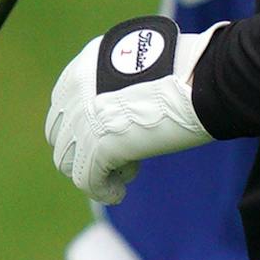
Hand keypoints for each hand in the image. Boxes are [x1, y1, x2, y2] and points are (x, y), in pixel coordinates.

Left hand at [45, 17, 220, 203]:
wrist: (199, 78)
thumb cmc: (187, 70)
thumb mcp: (140, 66)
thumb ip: (118, 86)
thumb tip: (116, 117)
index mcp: (84, 66)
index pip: (62, 106)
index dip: (81, 128)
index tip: (106, 136)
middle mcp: (75, 90)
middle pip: (60, 136)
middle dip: (84, 150)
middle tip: (119, 154)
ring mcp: (82, 119)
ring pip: (67, 161)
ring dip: (94, 170)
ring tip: (125, 170)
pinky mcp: (96, 145)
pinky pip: (87, 181)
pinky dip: (103, 190)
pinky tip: (118, 193)